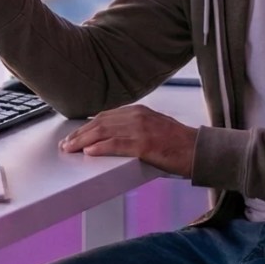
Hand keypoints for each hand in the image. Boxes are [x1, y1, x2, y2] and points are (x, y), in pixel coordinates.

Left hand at [60, 105, 197, 176]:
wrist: (199, 150)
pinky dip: (100, 148)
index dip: (86, 126)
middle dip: (80, 134)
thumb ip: (135, 127)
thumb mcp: (154, 126)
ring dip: (83, 142)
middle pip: (100, 123)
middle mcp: (138, 116)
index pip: (105, 116)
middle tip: (66, 145)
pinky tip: (89, 152)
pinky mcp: (145, 145)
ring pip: (104, 133)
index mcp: (139, 111)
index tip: (74, 136)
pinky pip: (116, 145)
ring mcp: (141, 130)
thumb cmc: (178, 142)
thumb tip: (112, 136)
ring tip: (70, 149)